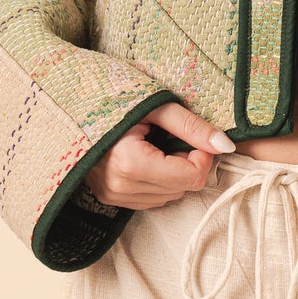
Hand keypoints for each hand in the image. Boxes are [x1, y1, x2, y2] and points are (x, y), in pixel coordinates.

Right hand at [88, 101, 235, 209]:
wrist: (72, 107)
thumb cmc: (113, 99)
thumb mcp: (156, 106)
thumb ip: (192, 127)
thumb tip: (225, 146)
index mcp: (130, 163)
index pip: (191, 176)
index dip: (202, 155)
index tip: (195, 136)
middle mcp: (120, 187)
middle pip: (182, 188)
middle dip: (188, 164)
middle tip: (173, 137)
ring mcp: (113, 196)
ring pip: (169, 197)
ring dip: (173, 174)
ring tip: (157, 145)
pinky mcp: (110, 199)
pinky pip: (151, 199)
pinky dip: (159, 181)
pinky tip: (147, 157)